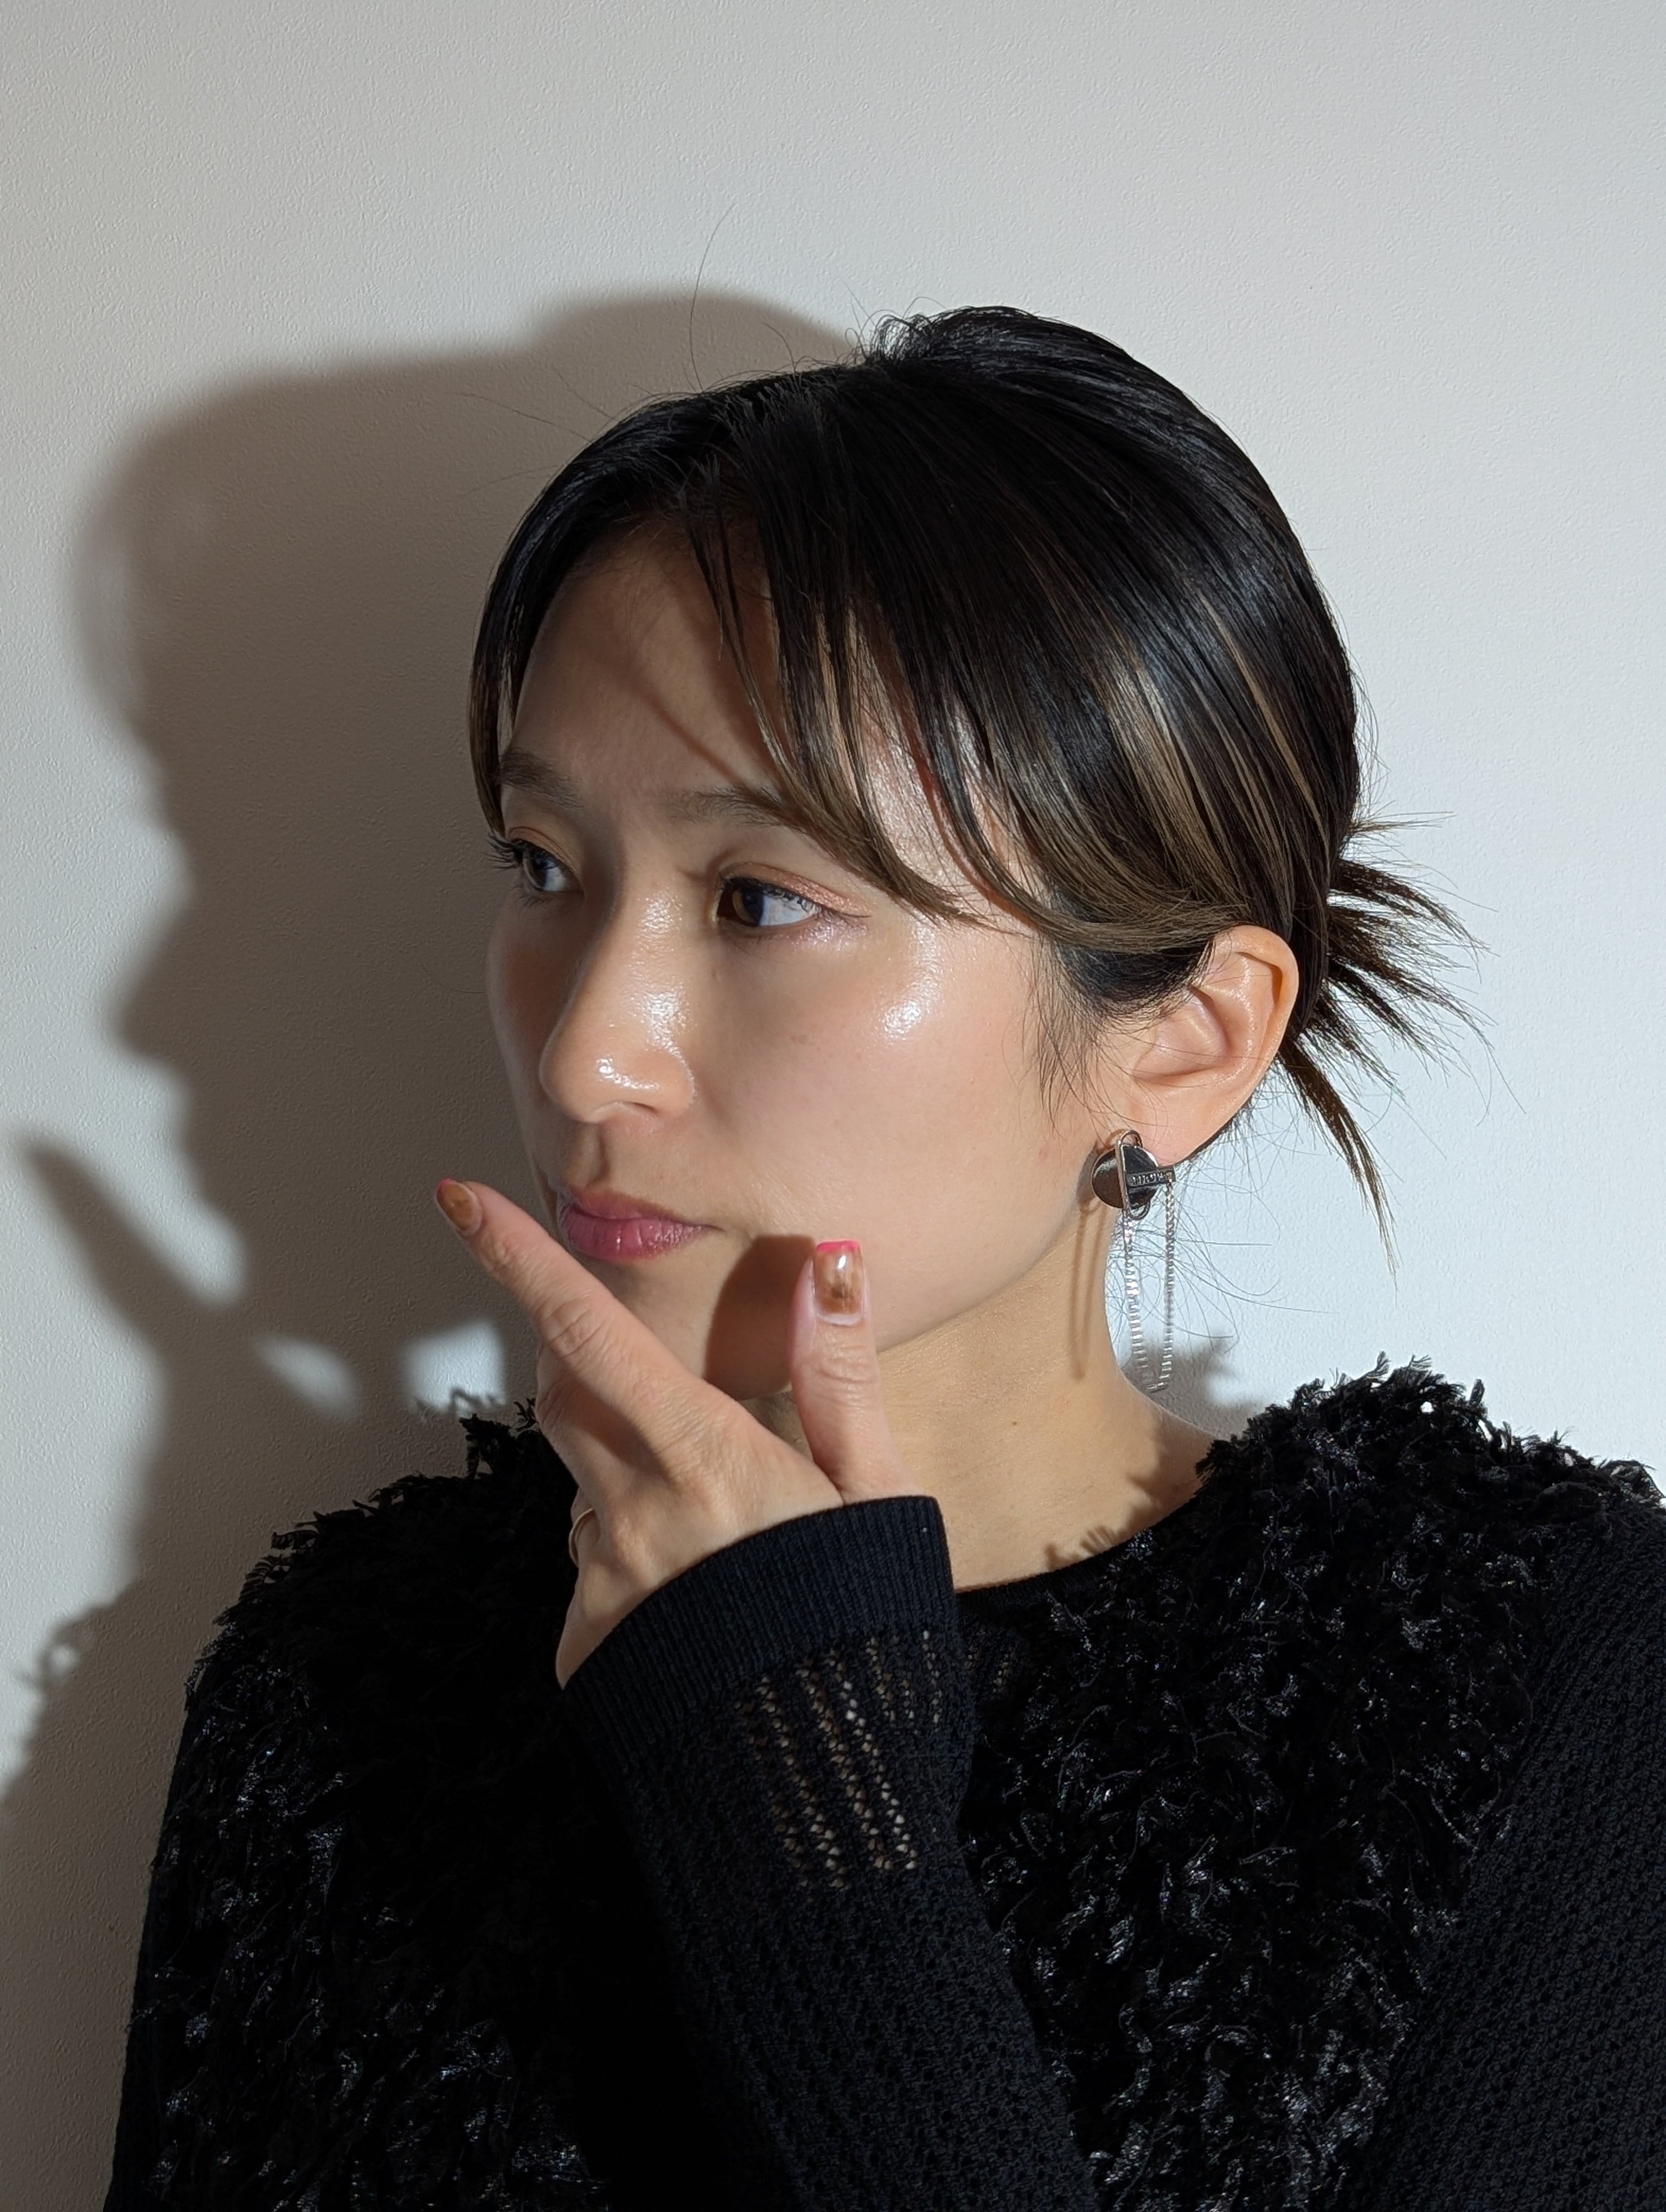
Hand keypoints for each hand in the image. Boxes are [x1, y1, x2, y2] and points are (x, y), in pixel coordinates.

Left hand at [434, 1180, 918, 1682]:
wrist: (823, 1802)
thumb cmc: (867, 1636)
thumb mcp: (882, 1497)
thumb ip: (843, 1375)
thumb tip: (830, 1263)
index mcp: (707, 1461)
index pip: (591, 1335)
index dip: (520, 1261)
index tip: (460, 1201)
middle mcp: (635, 1514)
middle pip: (564, 1398)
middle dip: (583, 1365)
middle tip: (651, 1378)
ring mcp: (601, 1585)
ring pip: (583, 1488)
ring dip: (625, 1477)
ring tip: (719, 1533)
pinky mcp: (583, 1649)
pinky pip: (591, 1572)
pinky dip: (631, 1559)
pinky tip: (700, 1600)